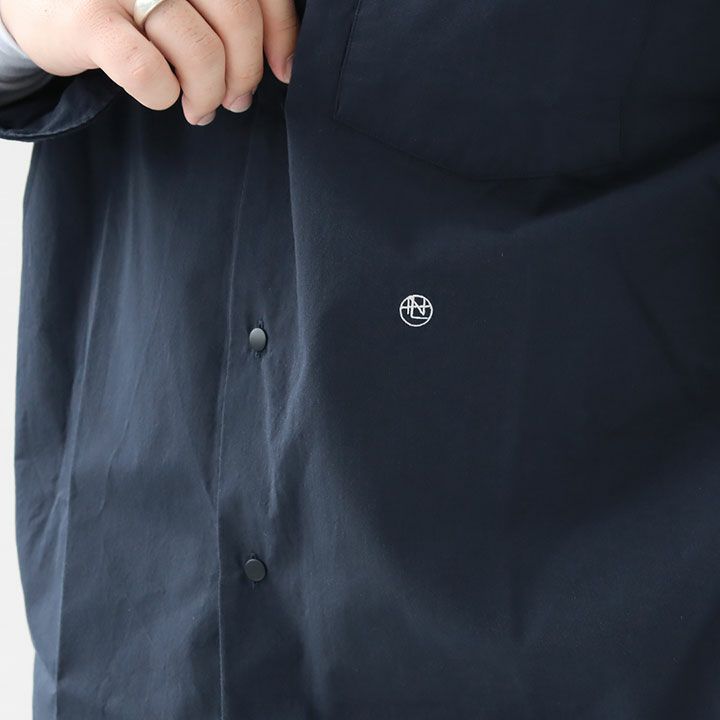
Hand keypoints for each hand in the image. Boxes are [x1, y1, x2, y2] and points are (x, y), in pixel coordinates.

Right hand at [0, 0, 297, 123]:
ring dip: (207, 94)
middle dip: (245, 73)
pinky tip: (160, 95)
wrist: (43, 3)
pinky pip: (147, 71)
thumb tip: (282, 64)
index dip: (280, 34)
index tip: (281, 71)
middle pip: (238, 19)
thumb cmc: (129, 6)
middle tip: (234, 100)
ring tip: (198, 108)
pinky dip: (163, 95)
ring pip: (200, 50)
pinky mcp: (89, 19)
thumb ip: (230, 14)